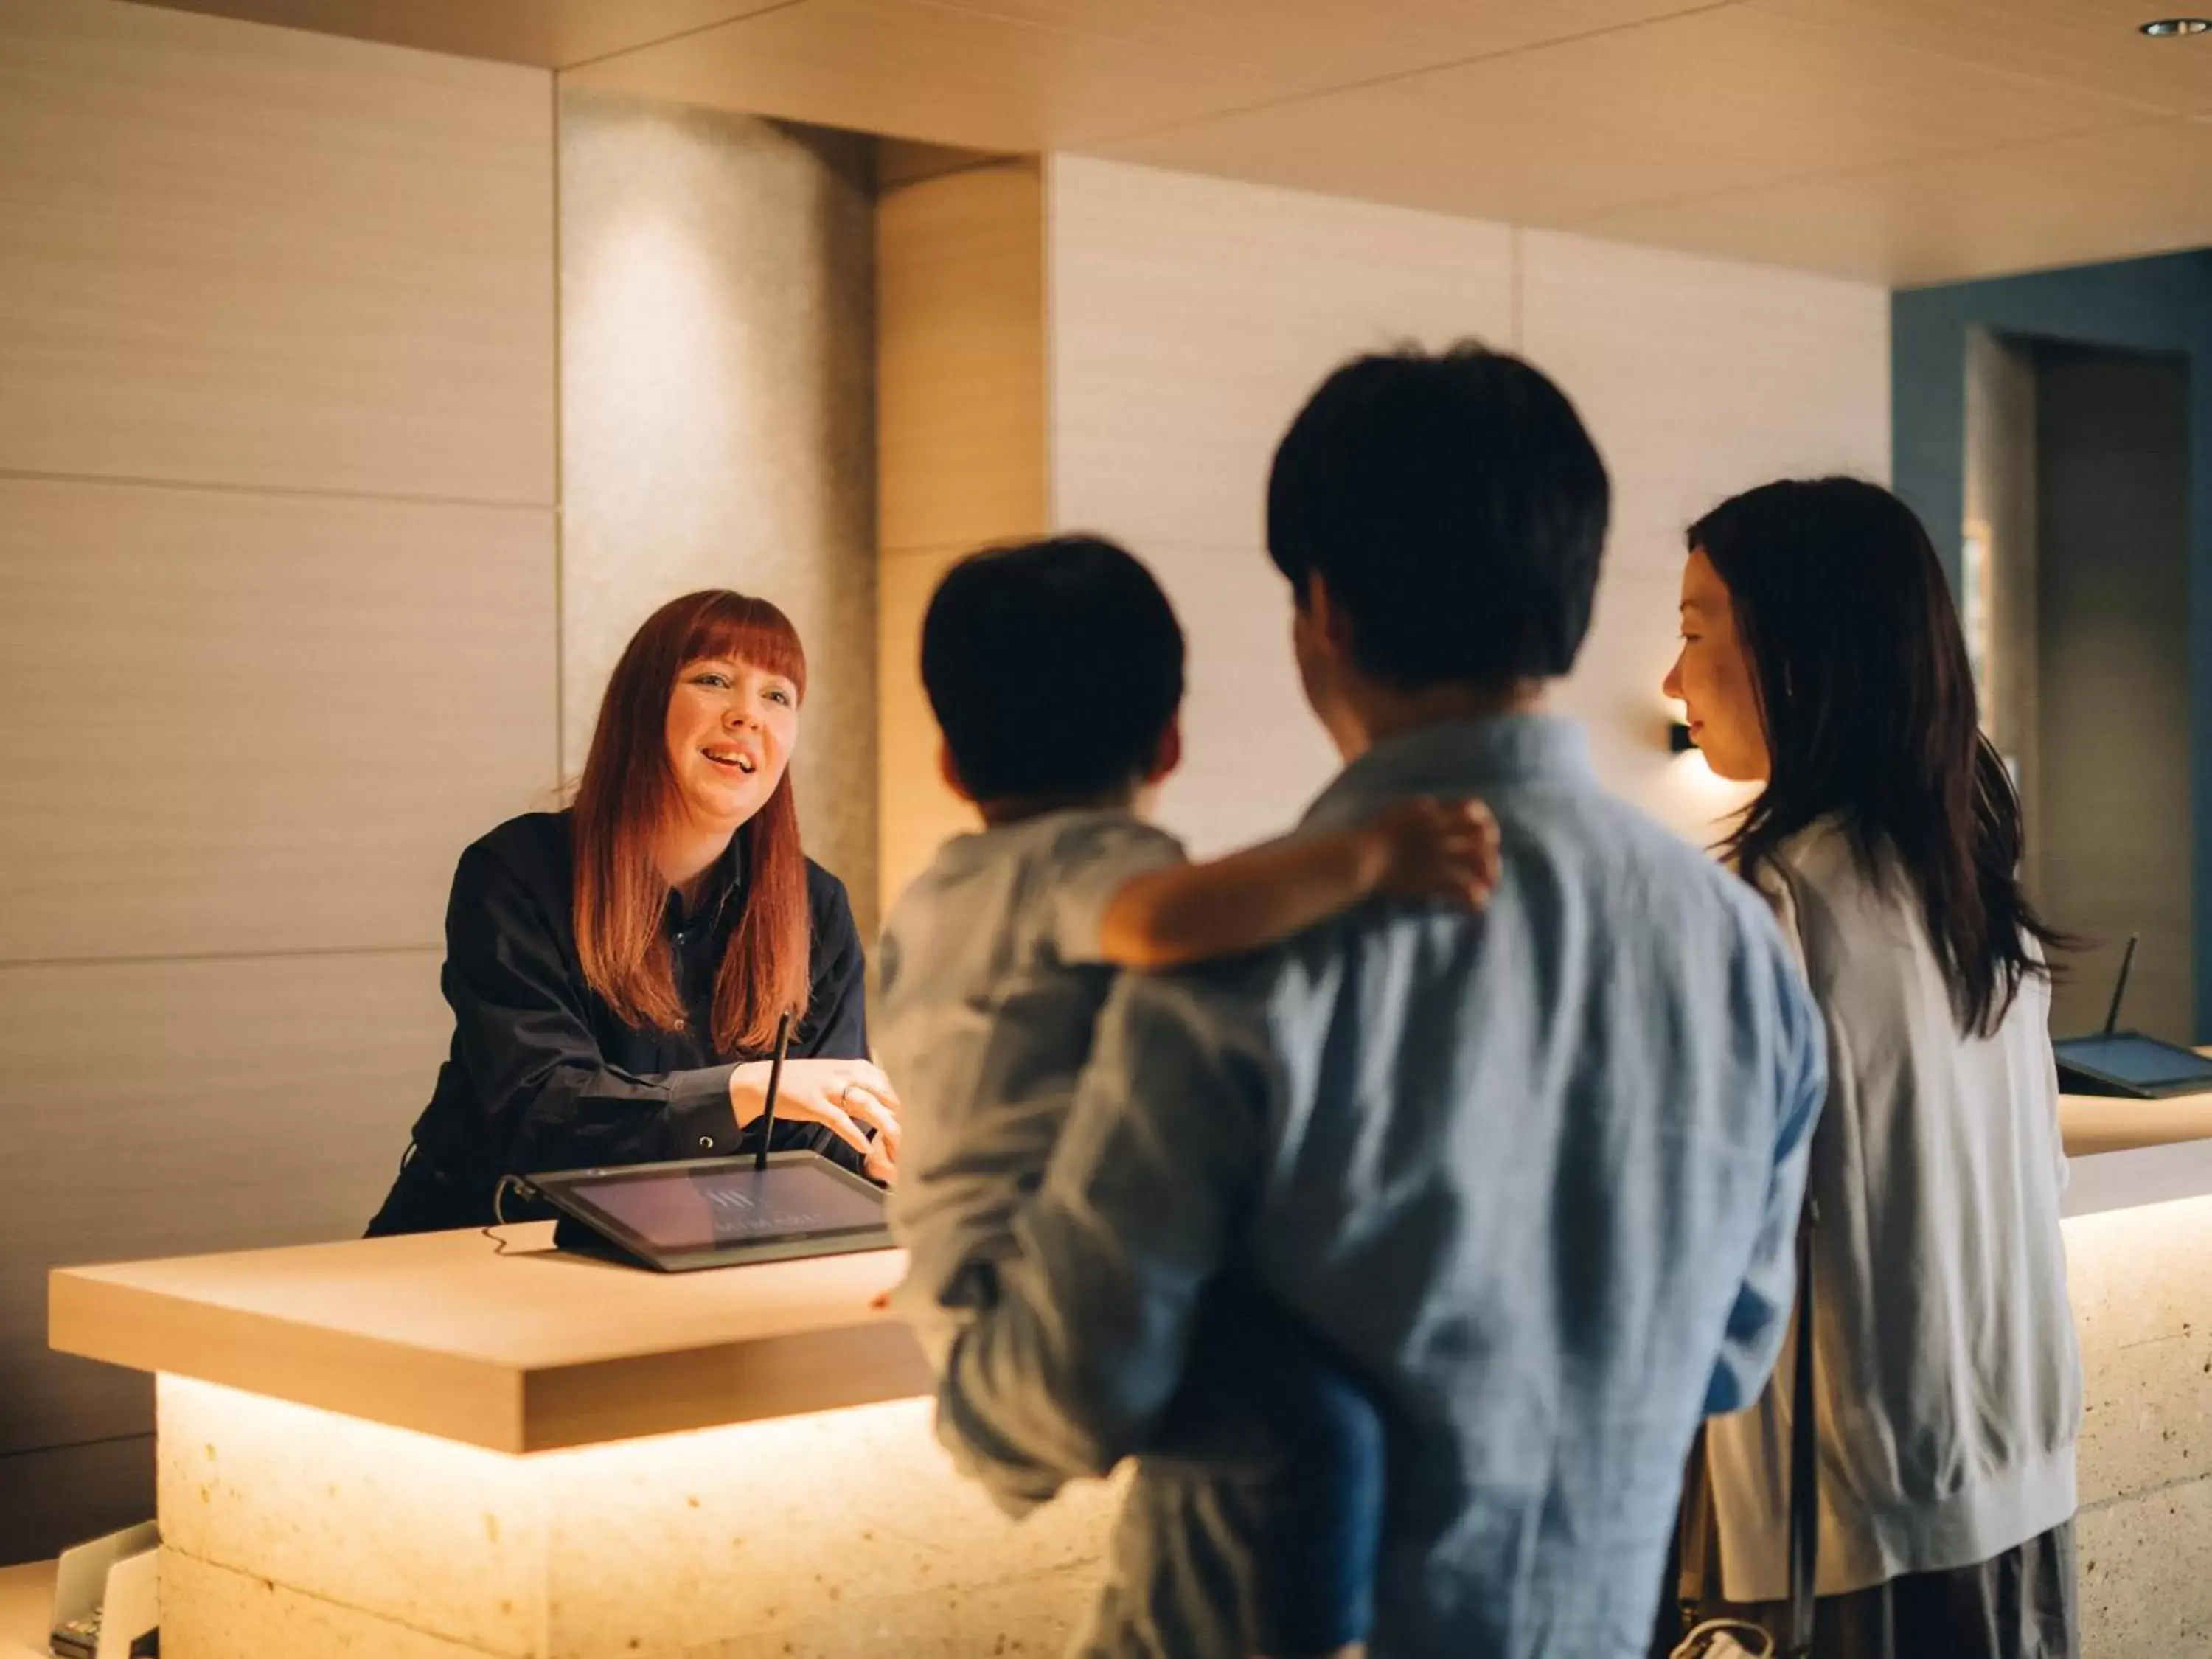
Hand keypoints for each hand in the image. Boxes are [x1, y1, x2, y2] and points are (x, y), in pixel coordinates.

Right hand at [730, 1057, 902, 1183]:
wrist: (763, 1080)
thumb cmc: (799, 1081)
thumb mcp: (830, 1077)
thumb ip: (853, 1088)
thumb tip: (877, 1107)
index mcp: (848, 1066)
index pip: (882, 1081)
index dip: (895, 1100)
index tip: (903, 1117)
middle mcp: (842, 1074)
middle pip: (879, 1093)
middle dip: (896, 1115)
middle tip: (906, 1136)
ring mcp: (828, 1088)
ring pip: (865, 1105)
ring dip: (884, 1124)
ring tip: (896, 1141)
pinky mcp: (814, 1104)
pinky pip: (840, 1121)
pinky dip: (855, 1135)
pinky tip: (866, 1147)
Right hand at [1363, 797, 1499, 908]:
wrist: (1355, 859)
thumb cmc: (1368, 839)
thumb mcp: (1396, 814)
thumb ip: (1418, 812)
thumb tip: (1431, 808)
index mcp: (1430, 810)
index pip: (1472, 809)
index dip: (1485, 822)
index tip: (1487, 835)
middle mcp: (1439, 828)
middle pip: (1483, 835)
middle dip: (1491, 852)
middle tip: (1491, 869)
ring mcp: (1437, 851)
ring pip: (1479, 860)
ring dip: (1490, 875)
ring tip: (1488, 888)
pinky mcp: (1433, 876)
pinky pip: (1465, 886)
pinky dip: (1475, 897)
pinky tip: (1477, 905)